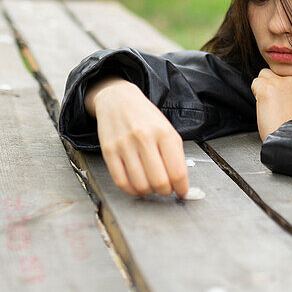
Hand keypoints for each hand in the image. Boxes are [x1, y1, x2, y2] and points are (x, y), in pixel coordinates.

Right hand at [86, 77, 189, 198]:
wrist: (118, 100)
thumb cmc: (145, 117)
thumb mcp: (167, 129)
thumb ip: (176, 155)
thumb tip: (181, 182)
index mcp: (164, 132)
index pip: (177, 171)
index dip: (182, 187)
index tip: (182, 191)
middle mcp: (144, 138)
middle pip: (160, 181)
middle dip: (166, 191)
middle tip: (166, 189)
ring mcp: (125, 145)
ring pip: (141, 184)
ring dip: (150, 192)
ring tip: (152, 187)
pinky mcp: (109, 152)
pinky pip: (121, 181)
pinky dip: (132, 191)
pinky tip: (137, 188)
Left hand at [250, 68, 291, 140]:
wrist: (288, 138)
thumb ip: (291, 89)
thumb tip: (276, 82)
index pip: (286, 74)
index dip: (281, 88)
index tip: (283, 101)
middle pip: (274, 72)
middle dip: (271, 85)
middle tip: (275, 103)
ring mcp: (280, 82)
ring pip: (263, 74)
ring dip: (262, 87)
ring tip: (269, 104)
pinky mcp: (267, 88)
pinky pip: (255, 83)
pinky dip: (256, 94)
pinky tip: (264, 105)